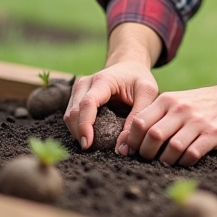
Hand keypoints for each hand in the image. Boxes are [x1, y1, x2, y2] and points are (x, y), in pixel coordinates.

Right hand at [64, 23, 161, 150]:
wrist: (129, 66)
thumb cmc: (139, 79)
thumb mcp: (147, 93)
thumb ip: (137, 117)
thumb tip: (123, 148)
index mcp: (102, 80)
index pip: (87, 103)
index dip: (85, 125)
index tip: (88, 144)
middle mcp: (85, 83)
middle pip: (74, 112)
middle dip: (80, 133)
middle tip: (94, 150)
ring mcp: (77, 90)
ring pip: (69, 116)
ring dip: (78, 132)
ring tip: (94, 145)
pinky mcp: (76, 98)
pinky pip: (71, 117)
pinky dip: (78, 128)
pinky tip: (91, 136)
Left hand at [122, 68, 216, 165]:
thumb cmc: (199, 105)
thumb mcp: (176, 102)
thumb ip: (156, 117)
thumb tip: (129, 140)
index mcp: (167, 100)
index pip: (139, 122)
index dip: (133, 141)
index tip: (135, 150)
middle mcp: (182, 109)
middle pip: (153, 137)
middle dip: (147, 154)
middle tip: (151, 159)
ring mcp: (198, 122)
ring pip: (172, 148)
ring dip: (166, 161)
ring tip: (167, 162)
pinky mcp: (214, 134)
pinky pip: (193, 154)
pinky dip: (185, 162)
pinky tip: (185, 160)